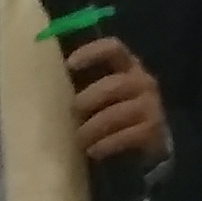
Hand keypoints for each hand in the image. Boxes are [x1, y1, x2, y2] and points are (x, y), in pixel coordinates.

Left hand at [65, 35, 169, 168]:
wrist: (144, 147)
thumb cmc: (112, 113)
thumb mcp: (99, 95)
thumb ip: (81, 83)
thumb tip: (46, 77)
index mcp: (127, 66)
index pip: (113, 48)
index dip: (92, 53)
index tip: (70, 65)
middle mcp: (143, 82)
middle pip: (114, 84)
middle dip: (88, 99)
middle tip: (71, 114)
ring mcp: (151, 106)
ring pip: (118, 113)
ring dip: (94, 127)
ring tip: (78, 139)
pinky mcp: (154, 131)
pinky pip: (128, 136)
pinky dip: (107, 144)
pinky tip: (93, 151)